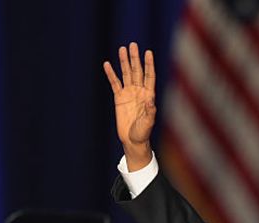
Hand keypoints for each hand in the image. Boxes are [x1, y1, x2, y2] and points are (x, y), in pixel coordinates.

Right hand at [102, 42, 155, 168]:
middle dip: (135, 58)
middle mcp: (139, 92)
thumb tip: (151, 99)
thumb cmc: (143, 133)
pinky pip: (114, 83)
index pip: (149, 76)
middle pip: (136, 71)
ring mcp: (129, 93)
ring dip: (124, 62)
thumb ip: (150, 111)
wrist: (132, 140)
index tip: (148, 52)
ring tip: (122, 49)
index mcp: (148, 95)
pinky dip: (111, 74)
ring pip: (126, 74)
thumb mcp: (148, 123)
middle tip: (132, 45)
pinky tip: (107, 64)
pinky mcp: (119, 98)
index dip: (148, 64)